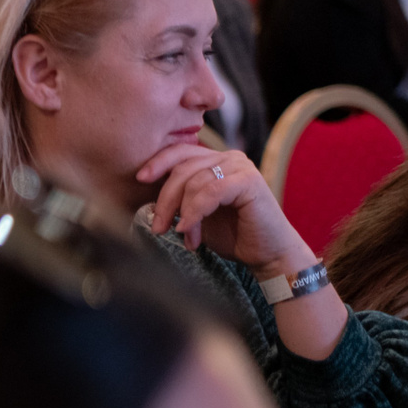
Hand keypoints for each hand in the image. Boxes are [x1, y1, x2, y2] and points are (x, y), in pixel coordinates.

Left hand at [137, 144, 315, 277]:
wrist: (267, 254)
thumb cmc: (233, 236)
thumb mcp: (197, 216)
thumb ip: (179, 202)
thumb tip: (148, 201)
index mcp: (216, 161)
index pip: (180, 153)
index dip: (158, 163)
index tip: (140, 179)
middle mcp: (229, 158)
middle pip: (182, 167)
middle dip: (165, 199)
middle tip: (158, 227)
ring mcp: (240, 167)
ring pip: (194, 181)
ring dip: (183, 213)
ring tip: (185, 236)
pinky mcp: (249, 181)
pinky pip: (211, 191)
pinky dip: (195, 211)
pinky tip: (189, 229)